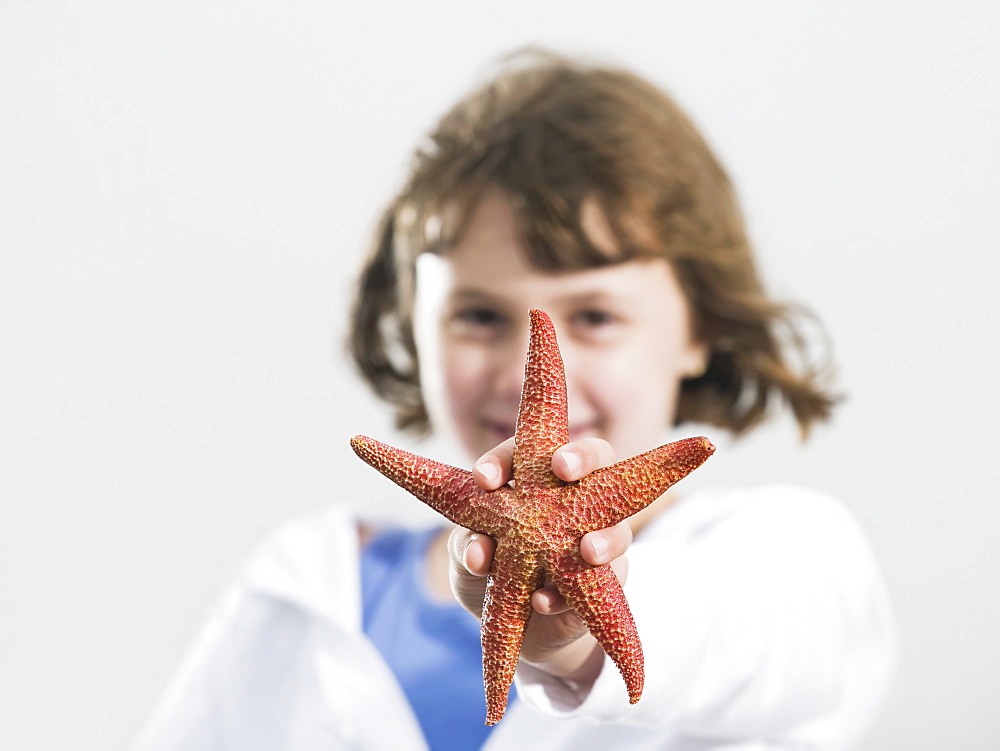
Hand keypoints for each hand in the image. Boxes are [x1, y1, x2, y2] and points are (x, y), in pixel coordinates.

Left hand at [447, 437, 632, 686]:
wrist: (512, 625)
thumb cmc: (491, 569)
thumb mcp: (467, 555)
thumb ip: (468, 546)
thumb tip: (480, 553)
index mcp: (534, 479)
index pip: (526, 452)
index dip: (505, 459)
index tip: (483, 479)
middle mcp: (574, 497)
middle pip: (595, 457)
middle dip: (582, 456)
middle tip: (563, 467)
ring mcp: (599, 535)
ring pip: (617, 524)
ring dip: (605, 536)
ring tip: (587, 549)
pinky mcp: (611, 578)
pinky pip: (610, 579)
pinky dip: (576, 591)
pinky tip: (544, 601)